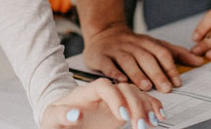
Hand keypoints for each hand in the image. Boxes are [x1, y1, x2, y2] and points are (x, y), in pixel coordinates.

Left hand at [41, 79, 164, 128]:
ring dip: (146, 107)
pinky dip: (151, 106)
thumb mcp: (52, 118)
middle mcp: (103, 92)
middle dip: (135, 105)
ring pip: (136, 93)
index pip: (104, 86)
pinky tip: (158, 116)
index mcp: (86, 91)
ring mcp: (114, 99)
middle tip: (139, 125)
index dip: (115, 98)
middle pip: (124, 88)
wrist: (61, 121)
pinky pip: (141, 101)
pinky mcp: (123, 108)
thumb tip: (75, 114)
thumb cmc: (55, 119)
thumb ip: (62, 116)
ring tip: (151, 123)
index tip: (121, 115)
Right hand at [83, 24, 203, 92]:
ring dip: (138, 74)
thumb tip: (200, 61)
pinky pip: (107, 64)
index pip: (161, 53)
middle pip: (146, 58)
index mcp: (147, 42)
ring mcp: (116, 49)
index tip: (177, 82)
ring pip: (128, 61)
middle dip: (157, 74)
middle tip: (166, 89)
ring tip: (146, 86)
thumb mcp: (154, 45)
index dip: (170, 67)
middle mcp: (132, 44)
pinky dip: (114, 72)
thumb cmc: (133, 44)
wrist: (104, 33)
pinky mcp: (101, 56)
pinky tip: (121, 81)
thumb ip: (176, 53)